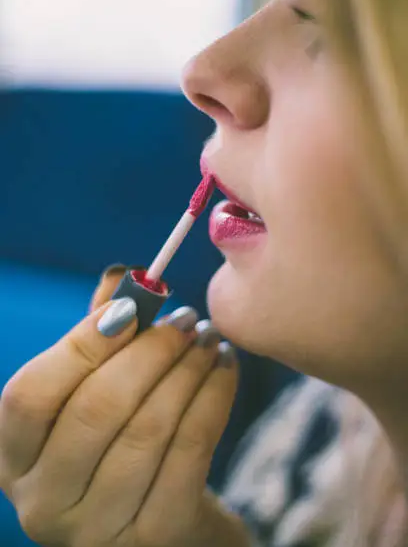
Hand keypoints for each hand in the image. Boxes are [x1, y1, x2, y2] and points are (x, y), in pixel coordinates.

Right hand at [0, 266, 239, 546]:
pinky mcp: (154, 536)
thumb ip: (100, 335)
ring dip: (187, 370)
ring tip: (209, 337)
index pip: (33, 394)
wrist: (160, 512)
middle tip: (186, 318)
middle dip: (149, 352)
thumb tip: (123, 274)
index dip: (84, 343)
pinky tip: (225, 367)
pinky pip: (191, 452)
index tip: (134, 304)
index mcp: (14, 455)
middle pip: (96, 410)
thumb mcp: (95, 391)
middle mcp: (42, 501)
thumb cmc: (117, 438)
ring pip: (149, 429)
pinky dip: (213, 399)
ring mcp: (96, 529)